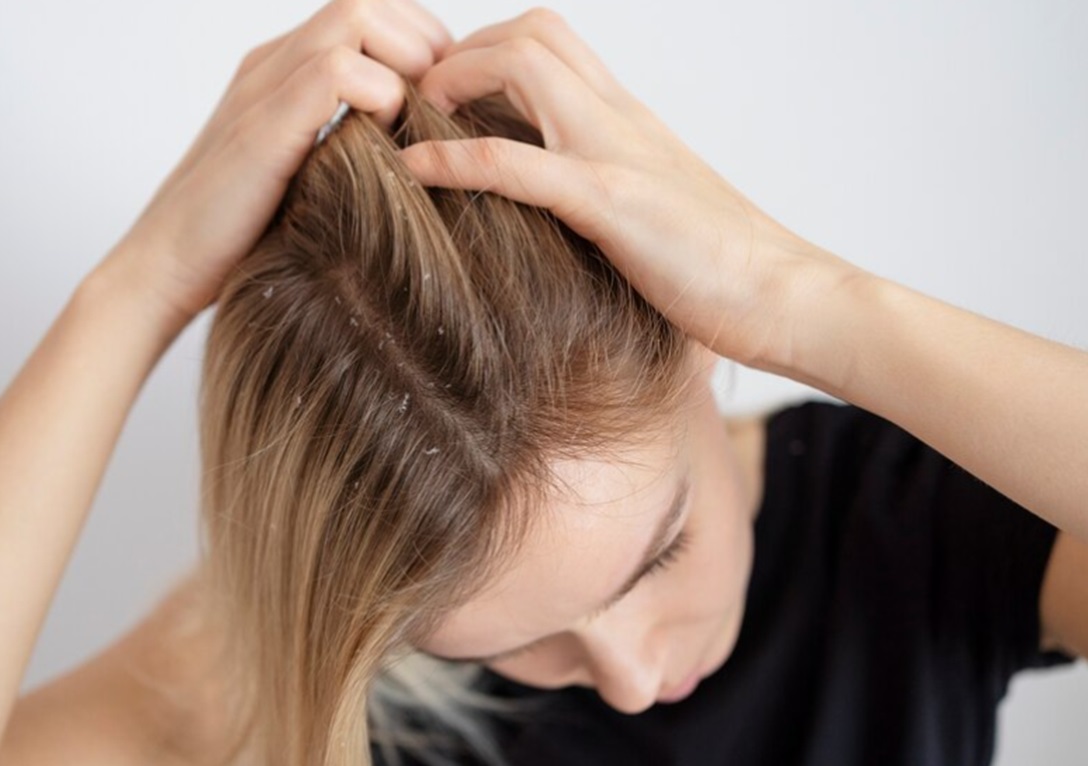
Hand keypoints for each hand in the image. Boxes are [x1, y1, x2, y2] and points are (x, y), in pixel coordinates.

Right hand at [101, 0, 452, 331]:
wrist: (166, 270)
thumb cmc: (239, 236)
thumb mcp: (307, 175)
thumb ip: (348, 144)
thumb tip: (420, 151)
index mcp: (284, 70)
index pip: (371, 12)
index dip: (422, 42)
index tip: (446, 99)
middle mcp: (273, 64)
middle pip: (369, 1)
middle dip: (424, 44)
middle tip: (444, 108)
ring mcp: (265, 89)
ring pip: (356, 18)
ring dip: (408, 64)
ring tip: (419, 123)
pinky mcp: (264, 126)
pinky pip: (337, 73)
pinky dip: (381, 99)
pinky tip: (388, 146)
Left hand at [398, 8, 861, 369]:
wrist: (789, 297)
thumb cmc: (726, 267)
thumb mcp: (657, 210)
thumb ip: (611, 191)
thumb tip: (565, 213)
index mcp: (630, 122)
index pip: (553, 44)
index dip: (487, 52)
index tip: (447, 95)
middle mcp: (620, 120)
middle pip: (533, 32)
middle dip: (463, 51)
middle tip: (421, 99)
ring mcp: (615, 154)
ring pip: (523, 67)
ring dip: (453, 82)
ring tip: (411, 119)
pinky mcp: (612, 204)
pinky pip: (517, 163)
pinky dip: (455, 159)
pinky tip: (413, 170)